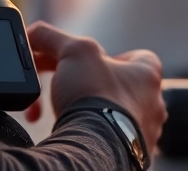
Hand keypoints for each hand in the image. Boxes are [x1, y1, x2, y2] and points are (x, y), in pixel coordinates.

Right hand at [24, 21, 166, 151]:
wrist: (94, 148)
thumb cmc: (94, 96)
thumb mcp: (71, 52)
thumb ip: (53, 37)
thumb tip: (34, 32)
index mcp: (148, 76)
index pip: (138, 57)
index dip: (112, 55)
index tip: (89, 62)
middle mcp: (153, 105)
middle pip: (119, 86)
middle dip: (90, 85)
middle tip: (67, 87)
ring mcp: (144, 133)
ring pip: (115, 114)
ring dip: (91, 109)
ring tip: (67, 110)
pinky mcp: (130, 154)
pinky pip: (111, 138)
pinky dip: (93, 132)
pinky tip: (75, 130)